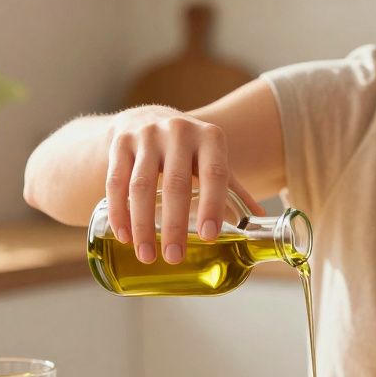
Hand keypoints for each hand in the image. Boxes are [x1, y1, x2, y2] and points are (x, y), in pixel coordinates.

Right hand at [104, 105, 262, 263]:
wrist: (147, 118)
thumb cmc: (189, 150)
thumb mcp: (212, 161)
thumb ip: (232, 190)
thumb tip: (260, 224)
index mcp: (210, 138)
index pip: (214, 174)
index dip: (212, 206)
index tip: (209, 237)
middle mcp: (178, 131)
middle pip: (175, 185)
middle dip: (174, 225)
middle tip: (174, 258)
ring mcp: (146, 135)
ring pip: (141, 186)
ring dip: (142, 225)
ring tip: (147, 256)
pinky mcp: (120, 142)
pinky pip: (115, 181)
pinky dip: (120, 212)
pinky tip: (124, 236)